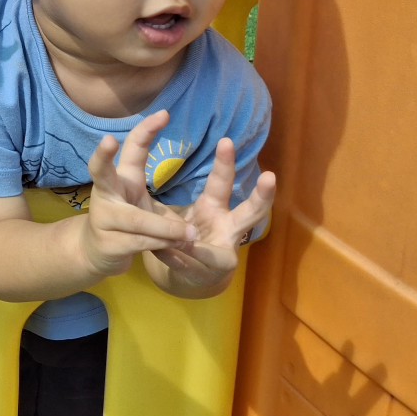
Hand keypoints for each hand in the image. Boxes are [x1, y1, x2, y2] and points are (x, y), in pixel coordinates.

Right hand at [80, 110, 199, 277]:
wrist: (95, 251)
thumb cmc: (126, 222)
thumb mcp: (144, 204)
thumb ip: (163, 200)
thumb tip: (188, 196)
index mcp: (121, 178)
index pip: (132, 149)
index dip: (146, 130)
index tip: (165, 113)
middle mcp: (106, 193)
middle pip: (100, 171)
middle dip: (103, 156)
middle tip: (109, 140)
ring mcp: (103, 218)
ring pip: (135, 219)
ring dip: (164, 227)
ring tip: (190, 234)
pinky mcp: (107, 242)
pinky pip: (138, 242)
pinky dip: (160, 244)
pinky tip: (175, 248)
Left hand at [150, 138, 276, 288]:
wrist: (192, 273)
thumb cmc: (187, 233)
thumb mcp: (178, 213)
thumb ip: (163, 202)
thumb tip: (145, 166)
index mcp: (216, 207)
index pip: (223, 182)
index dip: (225, 163)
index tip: (225, 141)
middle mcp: (229, 229)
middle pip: (251, 214)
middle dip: (261, 197)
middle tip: (271, 177)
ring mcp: (223, 254)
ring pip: (219, 254)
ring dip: (199, 250)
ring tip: (188, 243)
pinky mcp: (208, 275)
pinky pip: (188, 265)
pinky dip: (173, 258)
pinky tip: (162, 254)